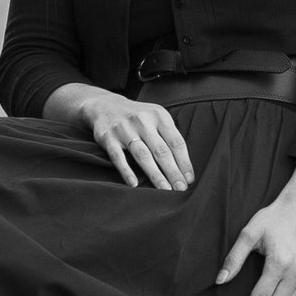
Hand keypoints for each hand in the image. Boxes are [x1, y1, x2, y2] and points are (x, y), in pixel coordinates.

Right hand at [51, 84, 194, 189]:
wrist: (105, 105)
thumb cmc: (138, 117)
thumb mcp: (156, 118)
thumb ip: (169, 137)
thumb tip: (184, 167)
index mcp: (159, 115)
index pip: (176, 142)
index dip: (184, 162)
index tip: (189, 180)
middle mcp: (143, 120)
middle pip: (161, 150)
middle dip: (173, 172)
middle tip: (181, 189)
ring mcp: (124, 129)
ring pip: (142, 155)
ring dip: (155, 175)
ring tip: (165, 190)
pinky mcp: (108, 137)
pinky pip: (118, 157)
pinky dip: (127, 171)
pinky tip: (135, 184)